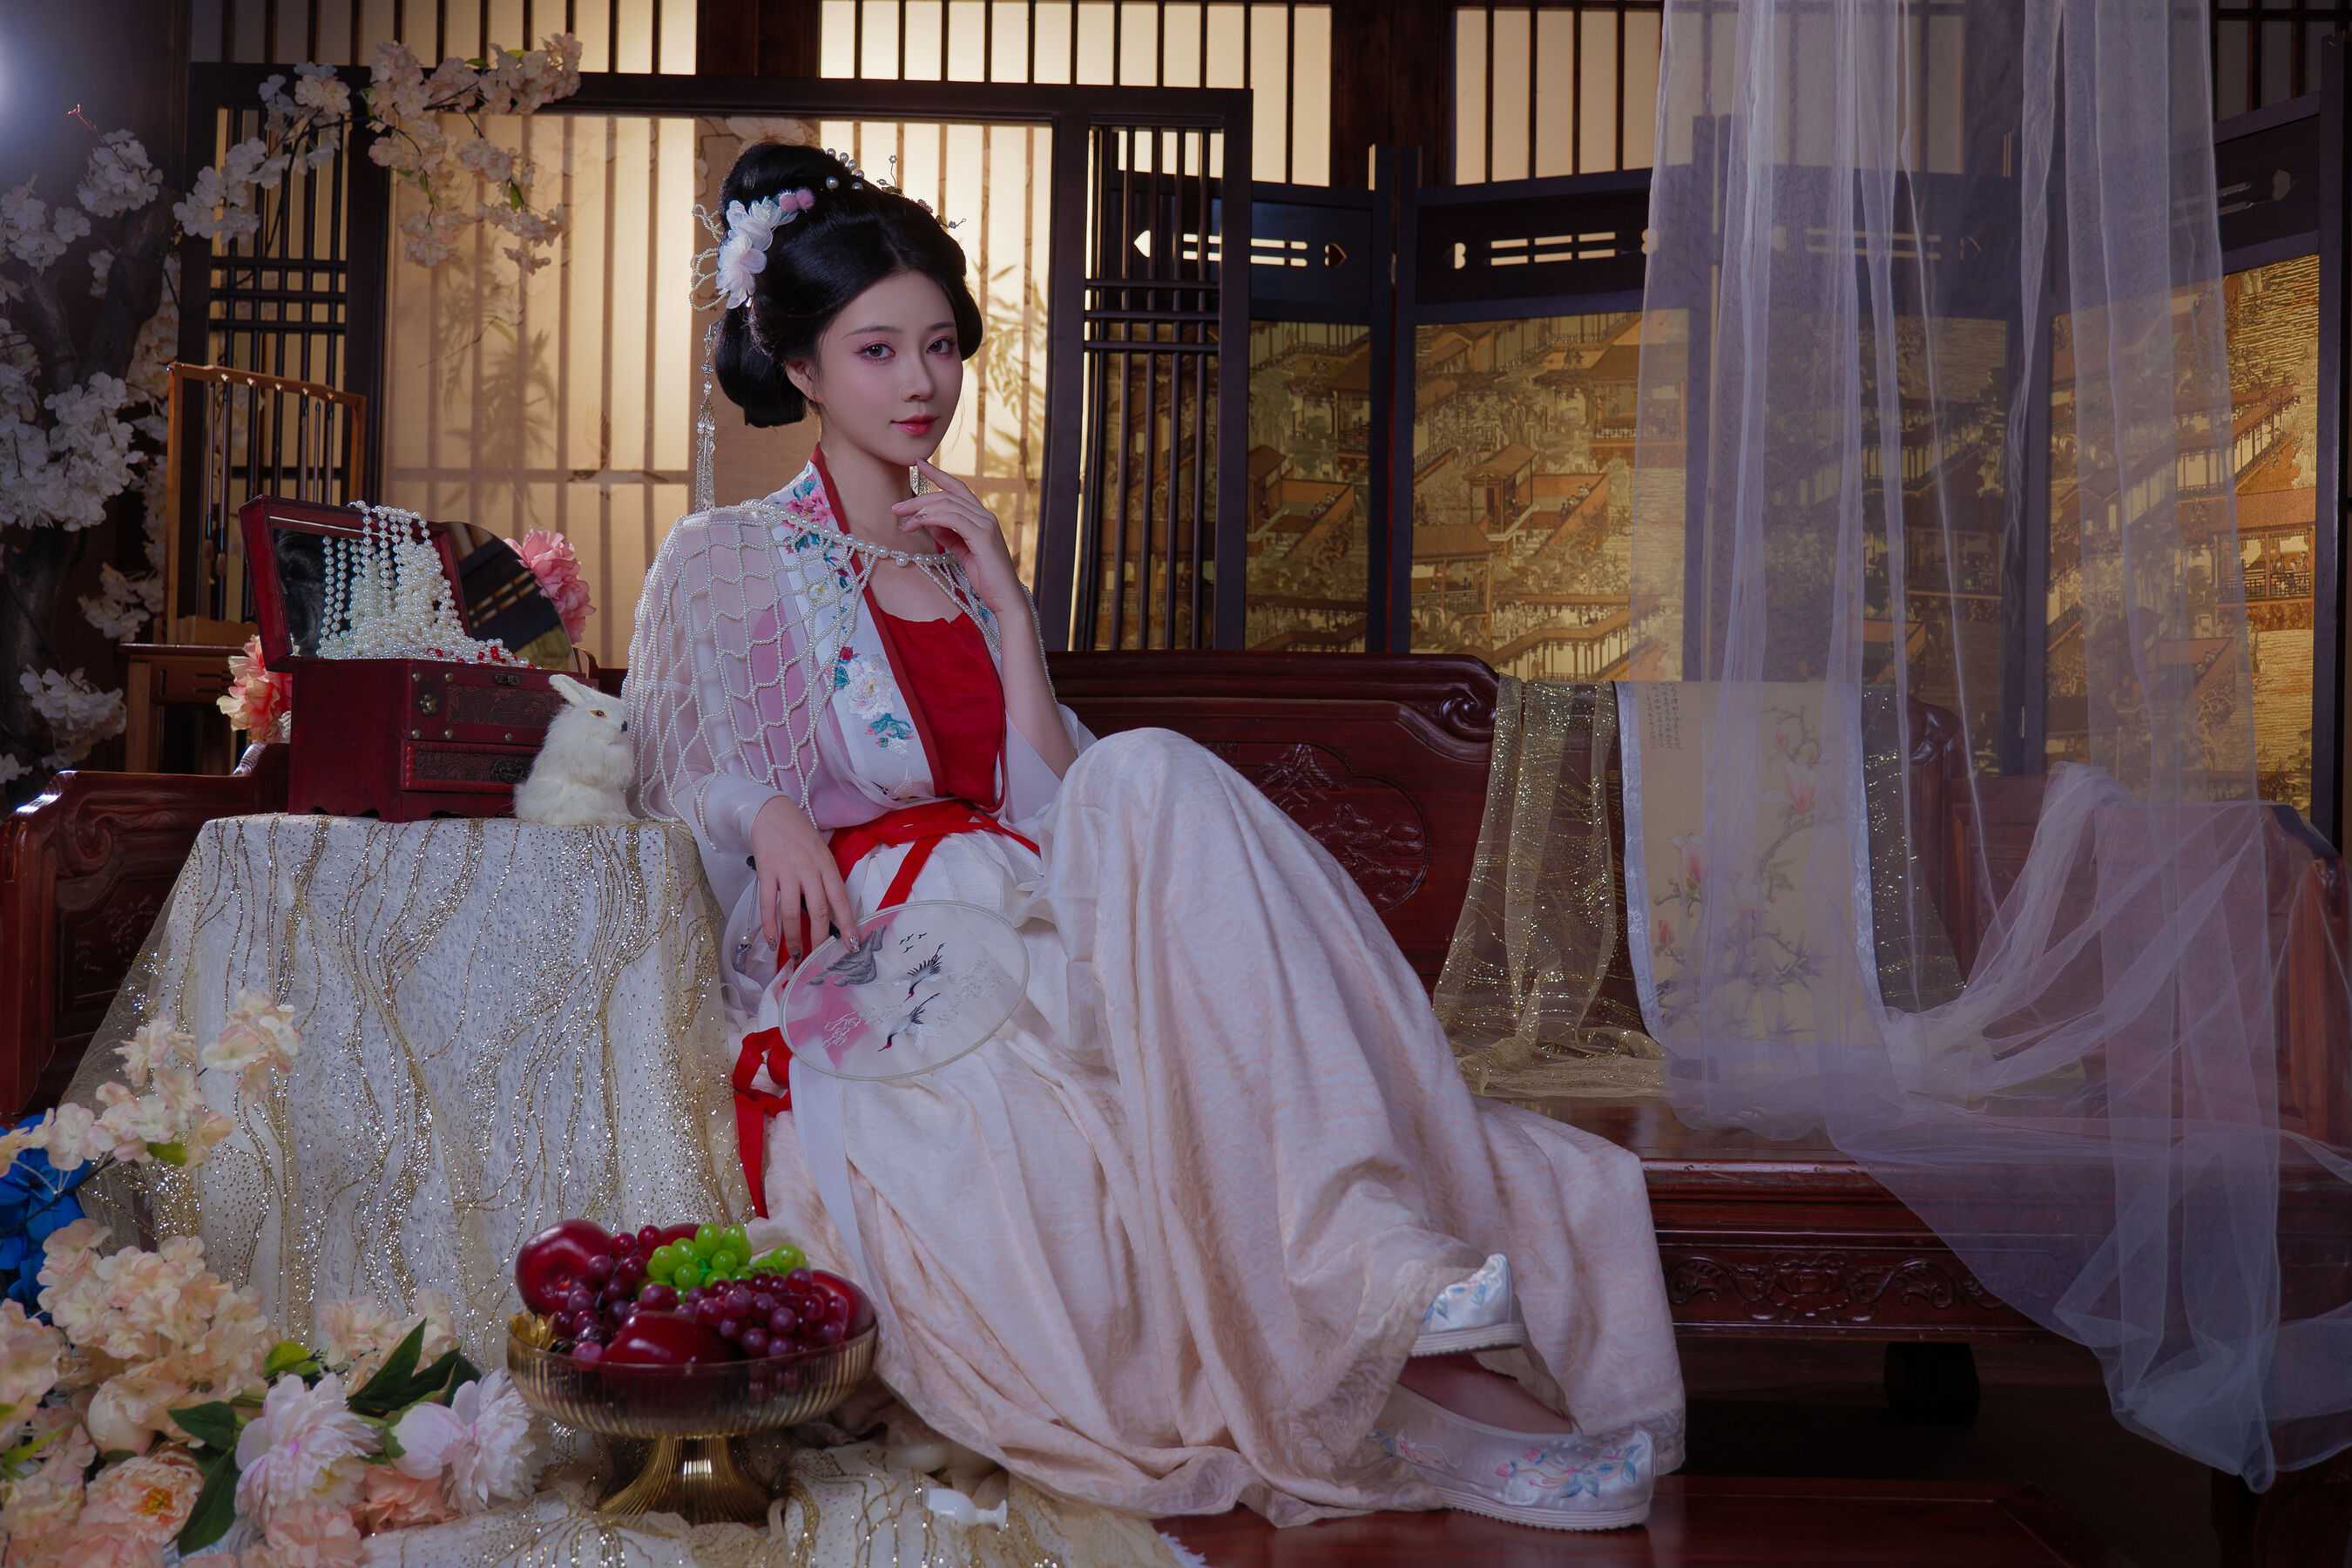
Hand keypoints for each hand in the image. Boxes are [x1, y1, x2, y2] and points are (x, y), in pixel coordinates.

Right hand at [749, 795, 857, 963]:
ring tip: (796, 955)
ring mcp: (786, 872)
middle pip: (818, 910)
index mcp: (827, 865)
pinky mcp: (766, 873)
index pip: (841, 899)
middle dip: (820, 939)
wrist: (772, 813)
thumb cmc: (801, 836)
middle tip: (819, 960)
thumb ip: (826, 880)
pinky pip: (768, 904)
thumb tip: (831, 915)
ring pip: (792, 912)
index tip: (851, 946)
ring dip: (794, 937)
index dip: (847, 925)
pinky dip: (769, 926)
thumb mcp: (822, 854)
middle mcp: (809, 870)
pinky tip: (772, 941)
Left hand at [891, 459, 1026, 618]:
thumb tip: (929, 521)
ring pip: (948, 504)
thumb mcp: (962, 552)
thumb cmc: (985, 577)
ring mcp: (985, 524)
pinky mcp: (983, 535)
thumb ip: (949, 535)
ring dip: (921, 510)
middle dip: (919, 498)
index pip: (957, 488)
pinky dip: (932, 518)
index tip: (918, 463)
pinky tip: (918, 523)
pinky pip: (952, 518)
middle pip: (947, 495)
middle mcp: (985, 516)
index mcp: (981, 517)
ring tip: (903, 520)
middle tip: (896, 507)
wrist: (1004, 597)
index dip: (937, 474)